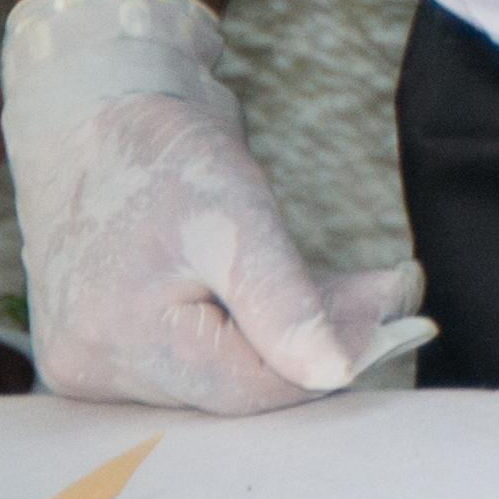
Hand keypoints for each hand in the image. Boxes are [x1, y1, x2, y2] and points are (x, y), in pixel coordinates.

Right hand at [4, 0, 425, 411]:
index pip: (254, 388)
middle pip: (239, 385)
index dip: (339, 354)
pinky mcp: (106, 343)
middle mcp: (94, 368)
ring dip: (296, 332)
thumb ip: (285, 304)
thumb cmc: (161, 153)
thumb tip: (337, 375)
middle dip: (322, 340)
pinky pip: (200, 353)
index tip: (407, 310)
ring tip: (359, 283)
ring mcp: (94, 359)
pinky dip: (256, 327)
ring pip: (224, 371)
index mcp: (116, 345)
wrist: (91, 110)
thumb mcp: (236, 218)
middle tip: (391, 289)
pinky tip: (300, 291)